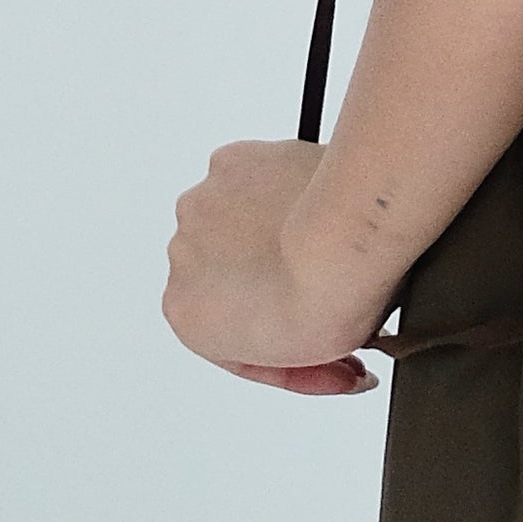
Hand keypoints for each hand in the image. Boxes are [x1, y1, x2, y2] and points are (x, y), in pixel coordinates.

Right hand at [163, 137, 378, 393]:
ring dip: (267, 221)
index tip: (296, 320)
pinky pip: (255, 174)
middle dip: (262, 267)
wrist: (341, 253)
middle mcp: (181, 253)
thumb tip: (298, 330)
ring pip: (237, 214)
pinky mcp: (230, 161)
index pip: (220, 317)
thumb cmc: (320, 308)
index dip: (264, 322)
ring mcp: (202, 202)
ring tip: (317, 235)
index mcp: (183, 310)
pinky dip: (278, 182)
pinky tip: (312, 201)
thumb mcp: (294, 360)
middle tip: (311, 273)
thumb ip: (274, 342)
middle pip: (224, 261)